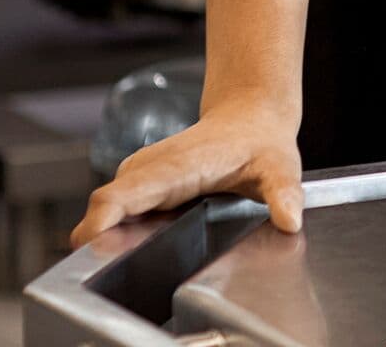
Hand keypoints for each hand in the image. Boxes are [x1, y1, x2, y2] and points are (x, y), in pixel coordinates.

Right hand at [70, 94, 304, 246]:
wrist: (251, 116)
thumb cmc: (261, 142)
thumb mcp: (279, 168)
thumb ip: (283, 193)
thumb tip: (289, 218)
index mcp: (173, 167)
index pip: (117, 198)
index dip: (99, 228)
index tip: (96, 253)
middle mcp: (147, 169)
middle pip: (103, 211)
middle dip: (102, 243)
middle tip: (125, 268)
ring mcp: (140, 175)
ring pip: (107, 212)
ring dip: (111, 238)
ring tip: (141, 256)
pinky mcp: (140, 183)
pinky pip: (117, 211)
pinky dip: (121, 230)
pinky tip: (145, 243)